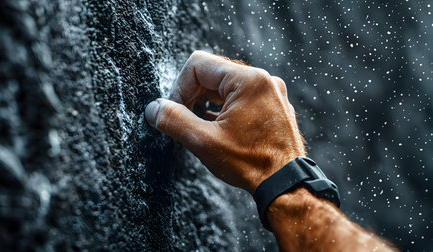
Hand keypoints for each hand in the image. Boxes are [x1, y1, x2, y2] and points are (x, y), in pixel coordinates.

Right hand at [145, 50, 305, 193]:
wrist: (285, 184)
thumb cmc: (250, 164)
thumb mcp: (204, 142)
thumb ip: (173, 120)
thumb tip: (153, 109)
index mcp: (248, 80)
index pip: (198, 64)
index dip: (178, 87)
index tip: (174, 111)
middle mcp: (263, 80)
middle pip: (212, 73)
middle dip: (192, 95)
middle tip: (184, 120)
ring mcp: (270, 92)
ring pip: (225, 85)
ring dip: (206, 102)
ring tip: (199, 126)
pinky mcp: (273, 105)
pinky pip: (240, 96)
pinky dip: (223, 108)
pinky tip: (216, 128)